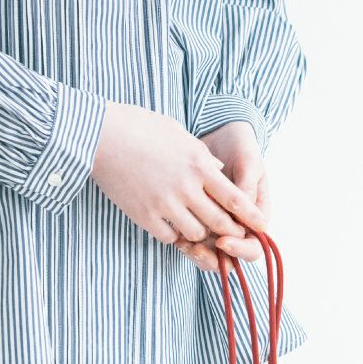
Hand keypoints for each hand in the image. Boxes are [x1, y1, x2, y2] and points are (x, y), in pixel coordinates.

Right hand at [89, 103, 267, 249]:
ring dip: (201, 233)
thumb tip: (218, 171)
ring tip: (199, 228)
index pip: (235, 198)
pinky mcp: (144, 215)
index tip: (262, 226)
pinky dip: (175, 235)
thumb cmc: (140, 127)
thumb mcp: (180, 135)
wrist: (101, 135)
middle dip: (231, 232)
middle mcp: (186, 187)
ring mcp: (165, 203)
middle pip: (220, 221)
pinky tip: (172, 226)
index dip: (251, 215)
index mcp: (199, 164)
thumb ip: (202, 156)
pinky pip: (169, 236)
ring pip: (196, 233)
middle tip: (234, 236)